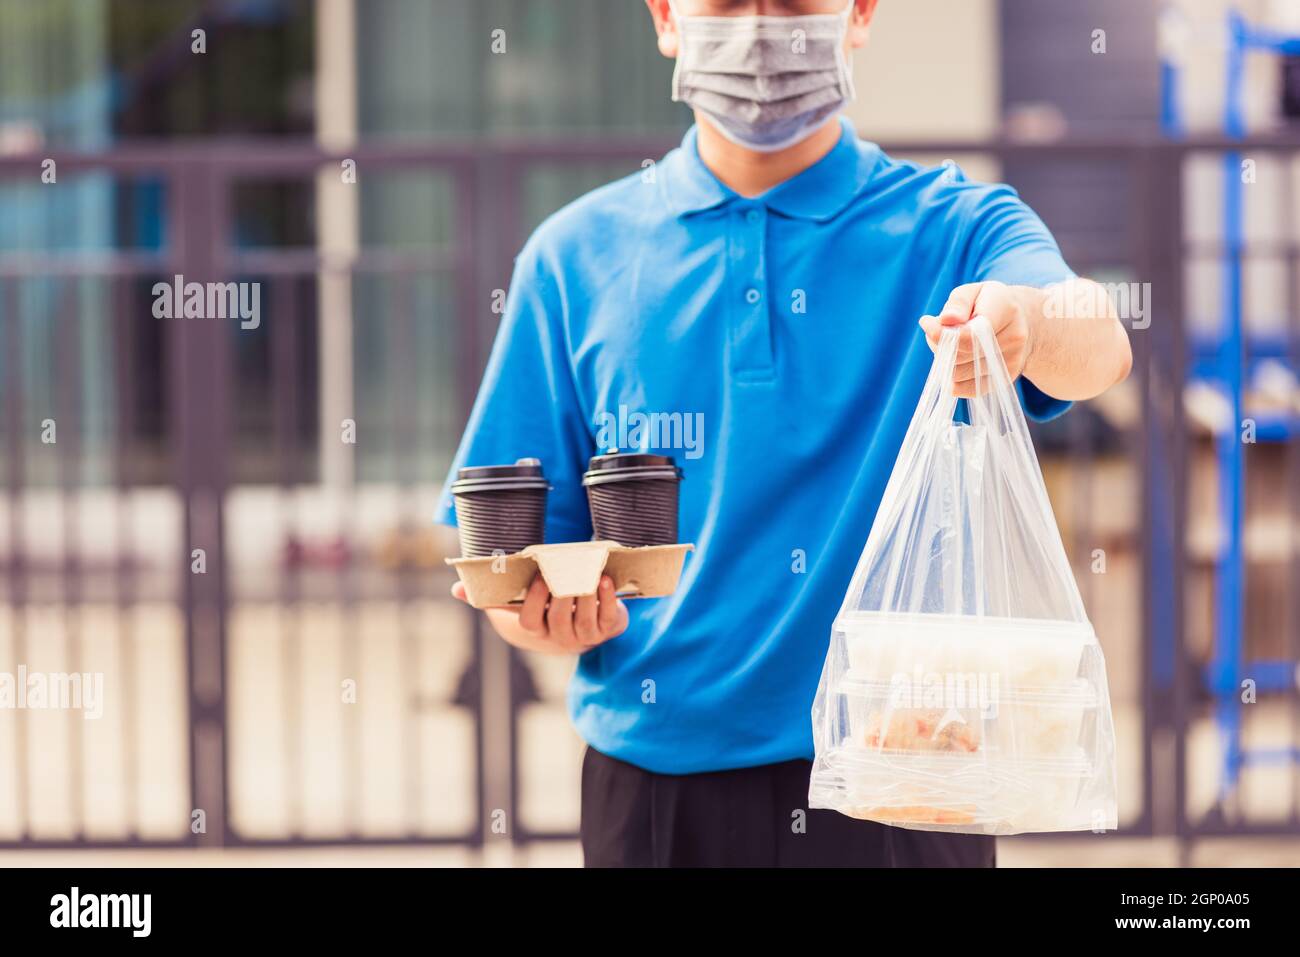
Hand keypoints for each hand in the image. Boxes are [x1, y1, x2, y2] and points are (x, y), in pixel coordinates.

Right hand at [451, 573, 628, 654]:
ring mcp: (582, 636)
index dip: (536, 601)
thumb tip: (456, 588)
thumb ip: (490, 596)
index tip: (541, 578)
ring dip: (588, 598)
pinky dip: (608, 599)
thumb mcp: (517, 605)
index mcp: (535, 629)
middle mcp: (558, 637)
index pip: (530, 620)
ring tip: (590, 576)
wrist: (578, 628)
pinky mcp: (604, 630)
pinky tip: (606, 580)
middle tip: (566, 575)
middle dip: (563, 598)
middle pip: (559, 620)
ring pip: (585, 620)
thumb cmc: (543, 608)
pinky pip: (607, 618)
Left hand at [918, 281, 1033, 397]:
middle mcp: (1014, 338)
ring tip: (950, 345)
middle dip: (940, 344)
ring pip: (959, 373)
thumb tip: (946, 320)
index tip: (927, 322)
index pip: (970, 332)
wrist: (1020, 322)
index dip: (941, 333)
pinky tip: (956, 362)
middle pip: (961, 354)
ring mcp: (1011, 362)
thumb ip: (958, 302)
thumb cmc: (989, 304)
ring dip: (944, 361)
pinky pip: (966, 389)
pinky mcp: (1003, 380)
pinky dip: (952, 378)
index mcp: (1007, 310)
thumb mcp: (974, 291)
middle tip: (939, 331)